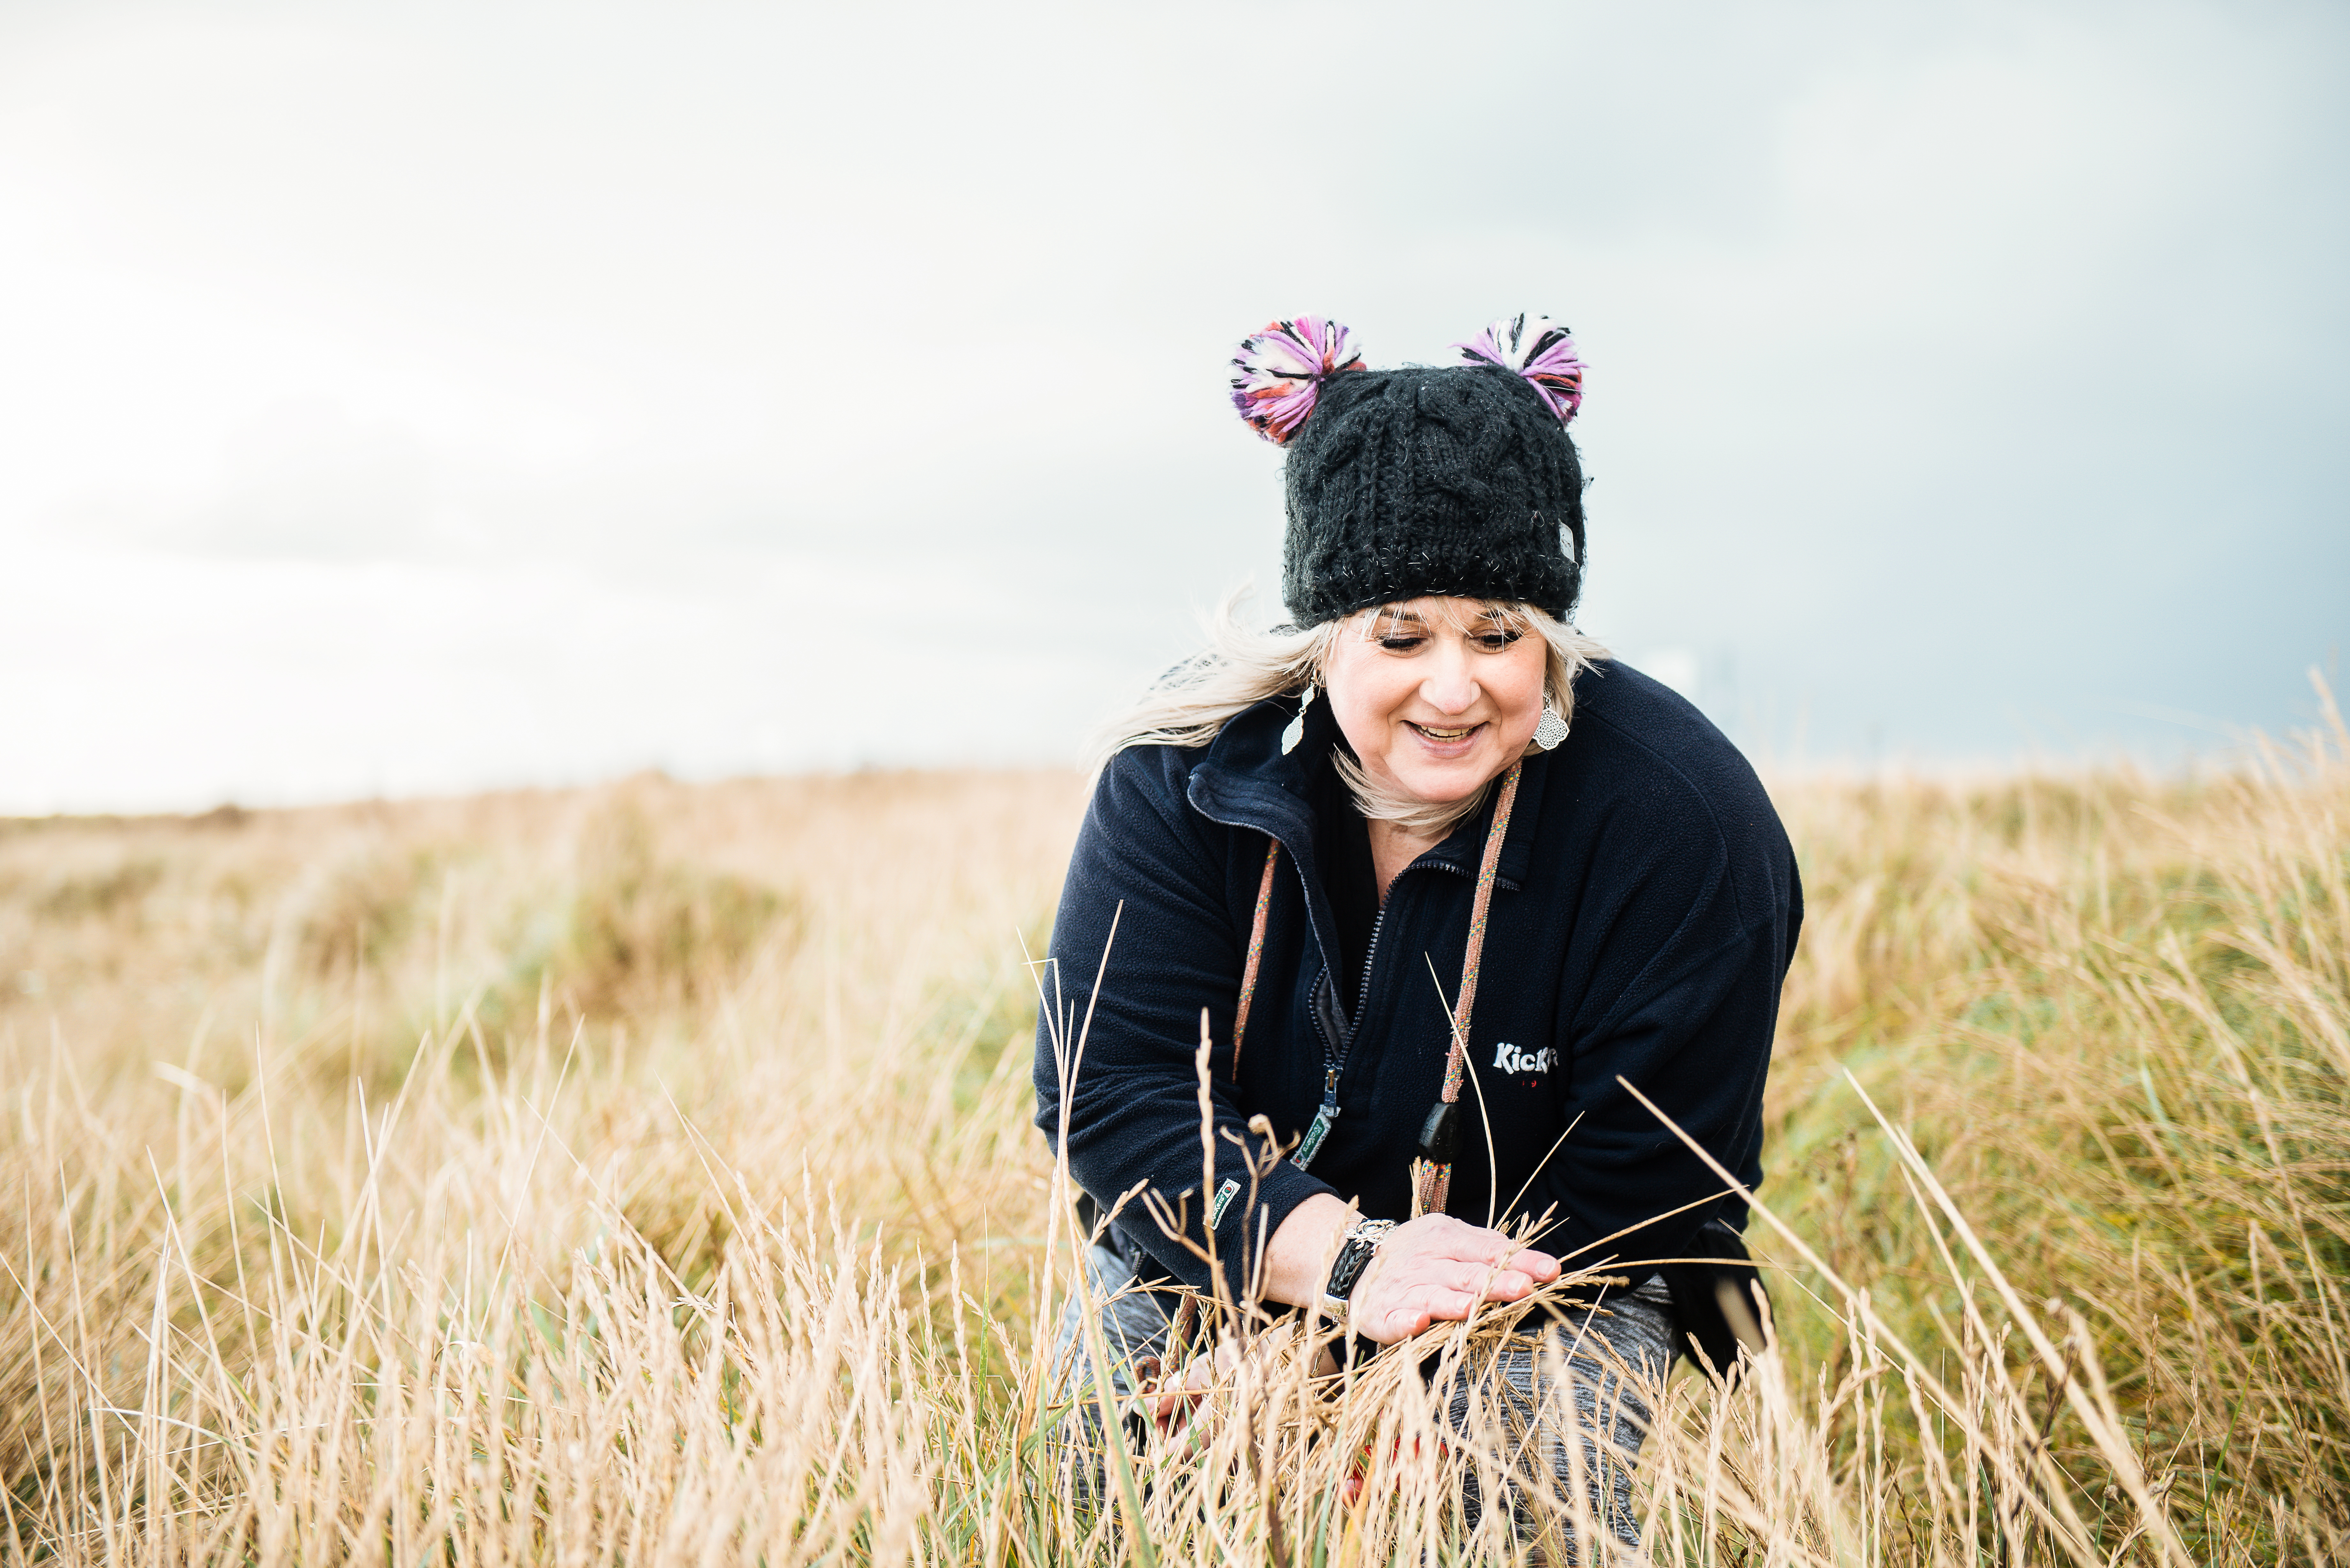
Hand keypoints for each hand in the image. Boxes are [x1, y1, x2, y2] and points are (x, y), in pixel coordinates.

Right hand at [1345, 1214, 1558, 1343]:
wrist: (1354, 1263)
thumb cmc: (1417, 1256)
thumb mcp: (1450, 1240)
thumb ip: (1488, 1250)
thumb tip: (1533, 1262)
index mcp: (1446, 1238)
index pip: (1489, 1249)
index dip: (1520, 1260)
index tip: (1551, 1271)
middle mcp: (1427, 1262)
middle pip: (1467, 1274)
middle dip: (1495, 1281)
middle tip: (1523, 1288)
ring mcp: (1403, 1288)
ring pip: (1432, 1295)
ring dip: (1453, 1302)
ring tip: (1472, 1308)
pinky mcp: (1380, 1314)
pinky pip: (1394, 1319)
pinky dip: (1404, 1322)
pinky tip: (1417, 1323)